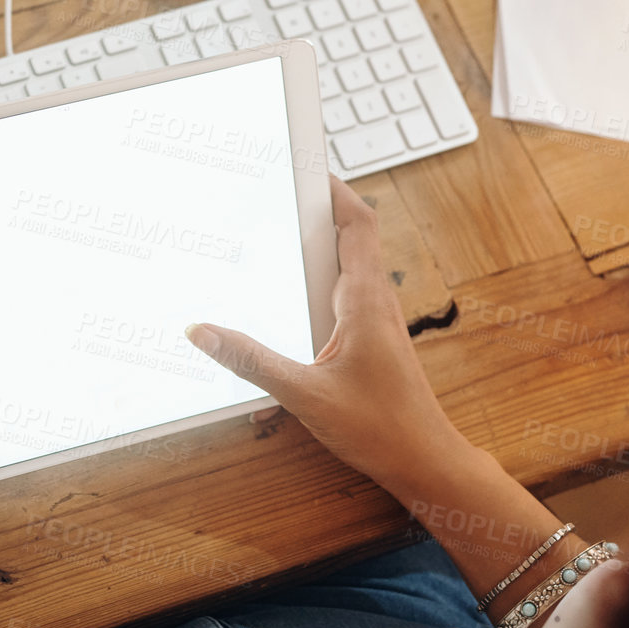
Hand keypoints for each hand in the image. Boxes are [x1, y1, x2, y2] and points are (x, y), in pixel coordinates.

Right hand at [186, 176, 461, 496]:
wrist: (426, 461)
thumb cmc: (380, 428)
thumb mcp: (304, 395)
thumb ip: (250, 362)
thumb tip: (202, 332)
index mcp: (364, 300)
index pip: (356, 221)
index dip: (331, 188)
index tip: (302, 166)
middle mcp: (375, 302)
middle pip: (350, 235)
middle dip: (314, 209)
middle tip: (275, 194)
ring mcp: (377, 320)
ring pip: (348, 264)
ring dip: (317, 245)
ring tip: (277, 234)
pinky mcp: (374, 340)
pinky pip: (346, 292)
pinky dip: (321, 279)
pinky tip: (295, 298)